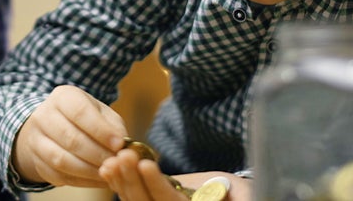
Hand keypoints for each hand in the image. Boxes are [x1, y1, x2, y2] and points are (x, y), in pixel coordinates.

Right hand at [11, 85, 126, 187]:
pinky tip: (97, 179)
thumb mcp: (99, 112)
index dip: (100, 130)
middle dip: (97, 153)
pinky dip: (81, 181)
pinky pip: (57, 175)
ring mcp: (35, 139)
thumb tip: (123, 145)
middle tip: (116, 162)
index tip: (119, 144)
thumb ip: (113, 126)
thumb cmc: (83, 118)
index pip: (80, 112)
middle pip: (70, 138)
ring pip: (61, 160)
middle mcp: (43, 116)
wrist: (51, 126)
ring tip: (108, 172)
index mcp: (62, 97)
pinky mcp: (36, 161)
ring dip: (88, 170)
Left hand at [101, 149, 252, 200]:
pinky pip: (132, 197)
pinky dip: (118, 183)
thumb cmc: (244, 195)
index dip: (156, 185)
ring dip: (122, 181)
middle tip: (124, 155)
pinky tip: (107, 168)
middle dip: (134, 180)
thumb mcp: (245, 195)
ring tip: (112, 160)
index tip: (145, 163)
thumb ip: (238, 196)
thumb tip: (220, 189)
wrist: (233, 196)